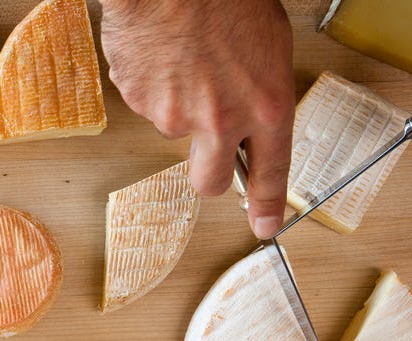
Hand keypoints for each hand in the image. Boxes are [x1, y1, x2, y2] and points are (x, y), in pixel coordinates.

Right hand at [100, 0, 294, 238]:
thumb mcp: (268, 43)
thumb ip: (259, 92)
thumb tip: (249, 114)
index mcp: (266, 105)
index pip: (271, 173)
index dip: (268, 207)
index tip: (264, 225)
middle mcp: (220, 120)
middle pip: (210, 180)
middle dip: (210, 171)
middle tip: (208, 147)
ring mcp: (174, 115)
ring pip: (176, 128)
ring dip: (180, 103)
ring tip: (186, 56)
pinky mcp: (139, 102)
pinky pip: (148, 101)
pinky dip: (154, 82)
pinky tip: (164, 51)